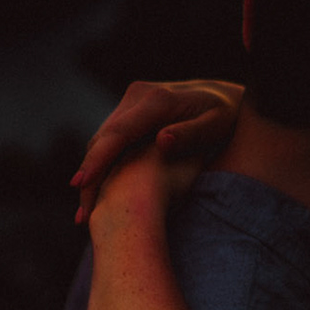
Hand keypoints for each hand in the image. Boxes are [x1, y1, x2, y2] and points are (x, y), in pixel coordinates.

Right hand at [73, 80, 242, 222]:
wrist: (225, 94)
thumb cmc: (226, 115)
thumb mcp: (216, 124)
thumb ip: (190, 134)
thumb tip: (161, 141)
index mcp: (157, 101)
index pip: (118, 134)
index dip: (98, 160)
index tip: (83, 184)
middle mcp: (139, 95)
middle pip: (103, 138)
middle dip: (89, 174)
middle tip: (83, 216)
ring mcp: (132, 100)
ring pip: (103, 138)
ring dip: (92, 171)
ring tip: (87, 212)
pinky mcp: (131, 108)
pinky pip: (110, 137)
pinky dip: (102, 162)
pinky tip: (99, 191)